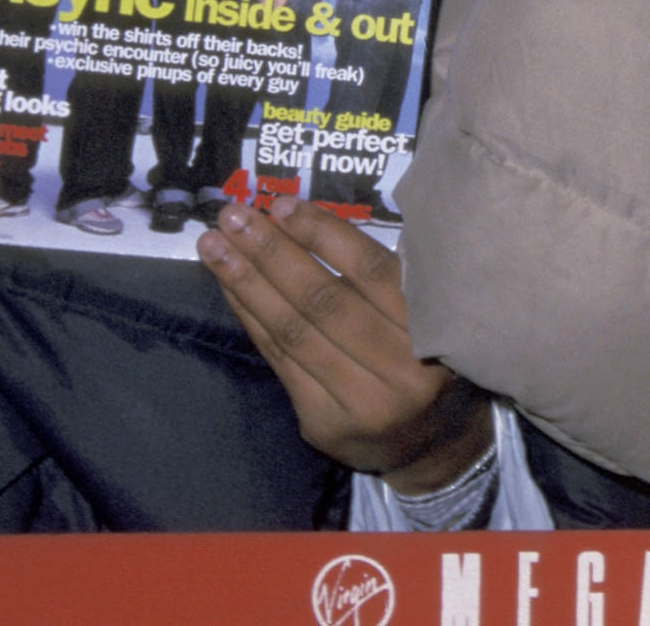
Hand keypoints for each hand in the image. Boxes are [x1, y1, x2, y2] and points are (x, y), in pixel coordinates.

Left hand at [199, 195, 492, 490]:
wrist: (435, 445)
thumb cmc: (434, 359)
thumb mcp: (437, 313)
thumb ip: (395, 278)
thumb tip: (318, 221)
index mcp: (436, 331)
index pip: (372, 273)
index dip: (324, 236)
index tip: (282, 204)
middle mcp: (401, 371)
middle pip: (323, 302)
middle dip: (272, 252)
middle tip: (232, 215)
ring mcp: (359, 402)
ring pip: (293, 332)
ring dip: (247, 283)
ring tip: (213, 246)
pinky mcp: (323, 423)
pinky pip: (280, 361)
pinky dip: (252, 319)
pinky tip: (230, 288)